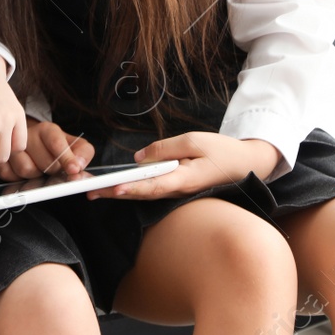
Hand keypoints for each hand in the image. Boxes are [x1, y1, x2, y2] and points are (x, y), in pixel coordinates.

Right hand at [0, 120, 95, 181]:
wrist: (31, 141)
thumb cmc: (53, 146)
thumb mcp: (74, 144)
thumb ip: (83, 152)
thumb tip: (79, 165)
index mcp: (47, 130)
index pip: (56, 143)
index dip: (66, 158)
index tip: (73, 169)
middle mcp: (28, 135)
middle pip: (43, 162)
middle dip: (51, 170)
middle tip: (52, 167)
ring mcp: (11, 146)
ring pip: (25, 169)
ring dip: (35, 175)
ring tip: (37, 167)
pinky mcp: (0, 158)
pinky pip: (9, 175)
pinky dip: (18, 178)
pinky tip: (23, 170)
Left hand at [87, 132, 279, 200]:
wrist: (246, 163)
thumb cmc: (222, 151)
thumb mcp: (193, 141)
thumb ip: (164, 149)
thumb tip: (139, 158)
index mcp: (184, 180)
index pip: (152, 186)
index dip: (131, 188)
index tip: (112, 189)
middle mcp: (178, 190)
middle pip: (142, 193)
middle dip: (115, 193)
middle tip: (89, 193)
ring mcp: (177, 191)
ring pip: (144, 193)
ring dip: (120, 193)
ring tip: (95, 192)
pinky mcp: (177, 187)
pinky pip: (152, 190)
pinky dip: (134, 189)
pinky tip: (119, 188)